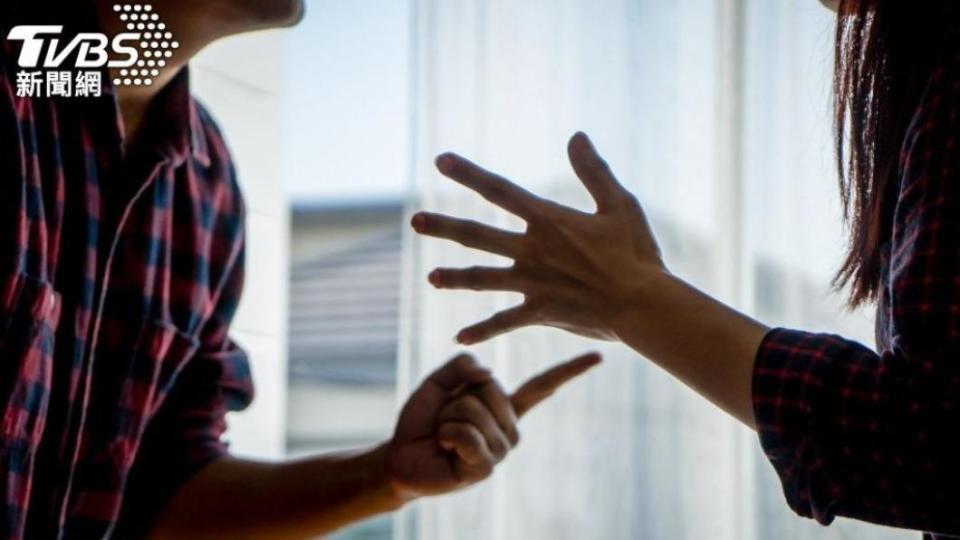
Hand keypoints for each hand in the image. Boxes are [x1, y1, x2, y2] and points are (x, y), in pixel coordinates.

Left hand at [384, 352, 600, 499]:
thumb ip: (461, 366)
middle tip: (447, 418)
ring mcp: (501, 449)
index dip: (571, 370)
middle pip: (490, 387)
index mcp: (504, 405)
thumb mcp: (439, 382)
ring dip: (448, 418)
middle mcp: (510, 427)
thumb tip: (486, 370)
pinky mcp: (487, 467)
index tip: (600, 356)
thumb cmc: (422, 421)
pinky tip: (446, 447)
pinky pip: (467, 434)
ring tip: (445, 434)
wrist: (401, 457)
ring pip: (474, 410)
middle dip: (457, 396)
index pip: (543, 386)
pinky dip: (448, 434)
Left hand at [411, 132, 664, 344]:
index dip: (468, 174)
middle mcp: (532, 250)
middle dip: (444, 227)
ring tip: (430, 277)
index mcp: (548, 221)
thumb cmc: (636, 253)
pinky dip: (484, 329)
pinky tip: (460, 337)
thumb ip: (593, 171)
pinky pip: (505, 322)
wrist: (643, 305)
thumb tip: (576, 136)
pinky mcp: (540, 312)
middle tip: (415, 221)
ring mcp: (532, 283)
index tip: (440, 161)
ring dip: (454, 278)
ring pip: (482, 278)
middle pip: (477, 235)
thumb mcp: (619, 204)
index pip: (499, 190)